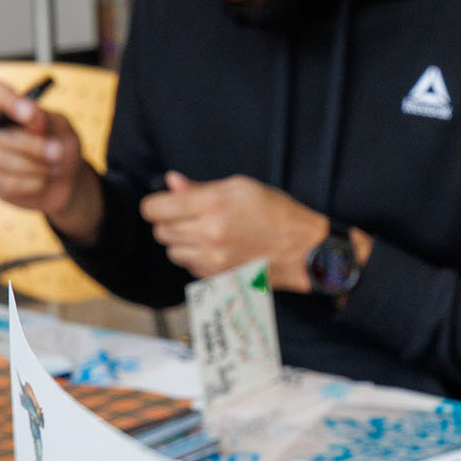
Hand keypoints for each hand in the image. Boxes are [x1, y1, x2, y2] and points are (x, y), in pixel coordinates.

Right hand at [0, 81, 102, 241]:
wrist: (64, 180)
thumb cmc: (59, 145)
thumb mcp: (62, 129)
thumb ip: (47, 120)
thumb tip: (34, 116)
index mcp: (4, 105)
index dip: (7, 99)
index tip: (32, 112)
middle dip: (31, 145)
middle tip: (58, 152)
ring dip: (33, 165)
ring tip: (54, 169)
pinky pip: (6, 182)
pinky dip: (30, 182)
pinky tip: (43, 181)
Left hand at [142, 172, 360, 291]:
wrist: (304, 250)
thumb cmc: (277, 213)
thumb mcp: (240, 187)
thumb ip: (200, 188)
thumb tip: (171, 183)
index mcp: (212, 205)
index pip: (155, 209)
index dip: (156, 204)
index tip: (165, 203)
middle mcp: (208, 234)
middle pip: (160, 231)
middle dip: (168, 222)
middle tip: (188, 216)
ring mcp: (212, 260)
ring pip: (172, 251)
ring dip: (180, 242)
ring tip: (202, 233)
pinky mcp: (218, 277)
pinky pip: (189, 266)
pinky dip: (195, 257)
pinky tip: (214, 248)